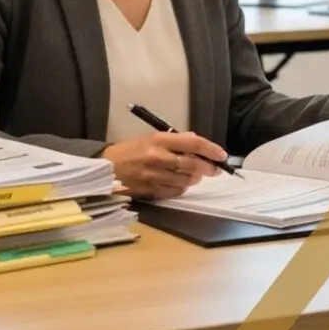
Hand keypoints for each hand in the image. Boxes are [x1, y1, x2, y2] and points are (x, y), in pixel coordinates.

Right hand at [100, 132, 227, 198]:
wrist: (106, 169)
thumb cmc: (131, 151)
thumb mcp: (151, 138)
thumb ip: (176, 140)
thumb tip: (197, 141)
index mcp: (159, 140)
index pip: (193, 144)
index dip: (211, 150)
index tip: (222, 155)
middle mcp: (158, 157)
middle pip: (193, 165)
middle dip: (209, 168)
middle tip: (214, 169)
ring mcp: (154, 176)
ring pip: (187, 180)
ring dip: (196, 179)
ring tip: (196, 175)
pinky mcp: (151, 190)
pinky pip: (176, 191)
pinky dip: (183, 188)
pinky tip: (181, 183)